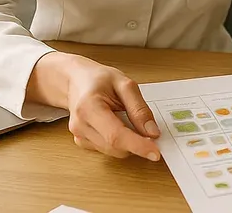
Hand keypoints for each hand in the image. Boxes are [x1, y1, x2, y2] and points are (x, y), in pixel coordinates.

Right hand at [26, 52, 161, 160]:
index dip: (138, 146)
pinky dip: (119, 142)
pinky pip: (107, 149)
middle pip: (115, 147)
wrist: (76, 81)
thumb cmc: (98, 79)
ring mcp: (79, 135)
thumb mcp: (125, 84)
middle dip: (137, 144)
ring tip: (127, 118)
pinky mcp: (81, 142)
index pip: (115, 135)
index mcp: (89, 107)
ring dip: (128, 142)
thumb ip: (139, 108)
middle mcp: (81, 125)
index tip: (155, 152)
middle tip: (149, 130)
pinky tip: (117, 124)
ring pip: (113, 151)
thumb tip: (152, 132)